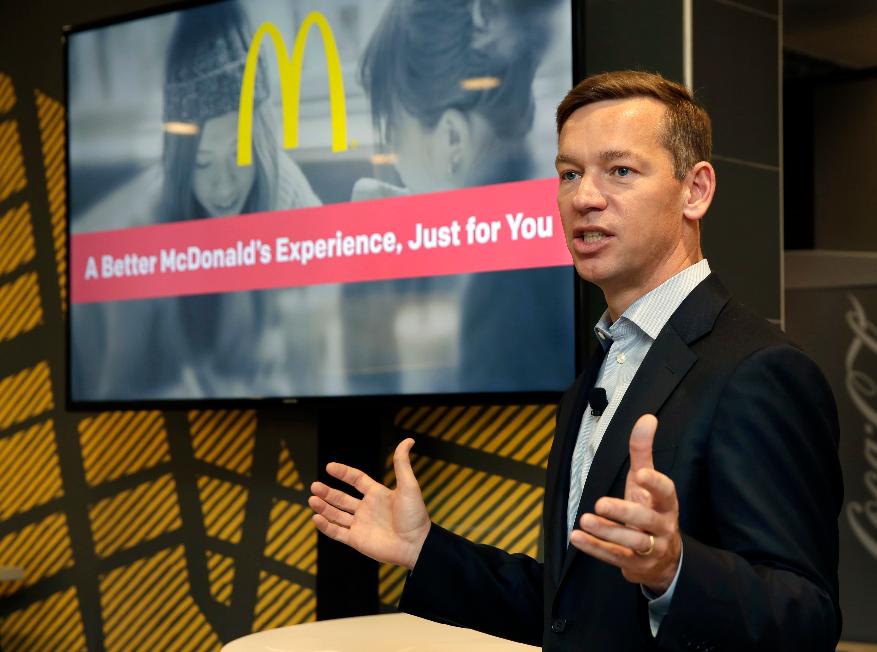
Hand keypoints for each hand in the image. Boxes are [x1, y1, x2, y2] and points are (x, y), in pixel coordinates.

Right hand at [309, 438, 430, 569]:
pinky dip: (326, 526)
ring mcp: (360, 525)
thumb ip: (402, 464)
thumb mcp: (409, 486)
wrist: (417, 545)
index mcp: (377, 494)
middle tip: (314, 486)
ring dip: (323, 507)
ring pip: (336, 514)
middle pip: (341, 498)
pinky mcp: (357, 540)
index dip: (343, 473)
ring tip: (312, 499)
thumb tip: (408, 440)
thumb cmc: (415, 516)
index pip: (356, 480)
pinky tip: (316, 518)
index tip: (329, 467)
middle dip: (327, 492)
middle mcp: (367, 509)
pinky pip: (337, 532)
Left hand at [569, 414, 681, 593]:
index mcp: (666, 504)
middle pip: (647, 520)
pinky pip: (614, 557)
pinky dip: (594, 548)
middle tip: (600, 503)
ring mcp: (650, 548)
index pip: (666, 492)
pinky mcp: (634, 565)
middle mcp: (662, 526)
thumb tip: (647, 418)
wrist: (664, 559)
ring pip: (631, 541)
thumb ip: (643, 451)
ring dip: (607, 531)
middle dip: (624, 512)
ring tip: (585, 520)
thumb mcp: (646, 481)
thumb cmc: (651, 510)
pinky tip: (576, 537)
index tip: (640, 474)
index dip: (655, 484)